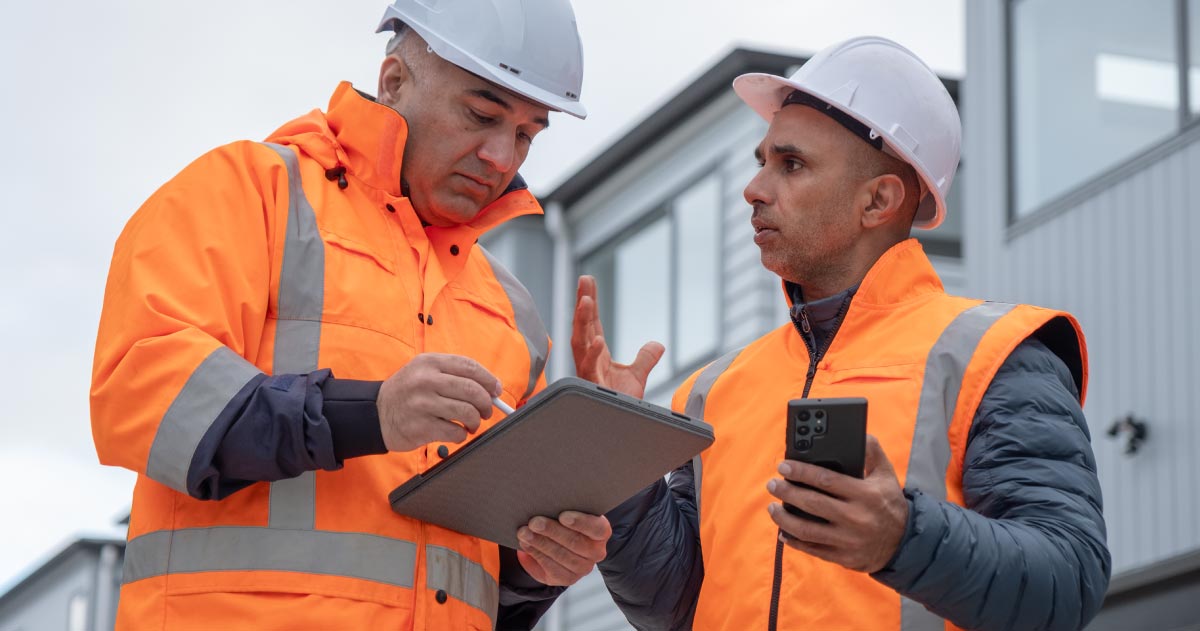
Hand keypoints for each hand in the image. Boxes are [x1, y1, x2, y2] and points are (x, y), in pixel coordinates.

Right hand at [377, 353, 501, 451]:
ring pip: (467, 411)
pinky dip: (461, 434)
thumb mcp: (424, 372)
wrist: (375, 413)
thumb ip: (453, 375)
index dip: (488, 380)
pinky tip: (456, 432)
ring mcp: (422, 403)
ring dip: (475, 421)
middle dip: (486, 403)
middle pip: (472, 390)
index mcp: (430, 362)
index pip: (469, 367)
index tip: (496, 390)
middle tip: (486, 411)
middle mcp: (426, 380)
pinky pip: (455, 431)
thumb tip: (489, 388)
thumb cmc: (407, 393)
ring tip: (471, 424)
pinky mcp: (421, 426)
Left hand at [515, 511, 610, 585]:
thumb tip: (544, 504)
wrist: (564, 542)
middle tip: (533, 522)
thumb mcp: (570, 511)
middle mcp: (596, 552)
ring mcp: (583, 568)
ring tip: (524, 533)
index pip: (596, 528)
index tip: (562, 516)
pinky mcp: (567, 578)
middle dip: (552, 531)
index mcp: (601, 531)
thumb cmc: (566, 521)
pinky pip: (551, 569)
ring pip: (561, 556)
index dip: (580, 522)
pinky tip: (525, 545)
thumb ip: (563, 508)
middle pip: (575, 542)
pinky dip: (536, 555)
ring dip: (540, 544)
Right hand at [571, 275, 664, 397]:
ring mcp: (588, 374)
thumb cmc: (621, 406)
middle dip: (582, 303)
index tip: (588, 281)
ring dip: (582, 322)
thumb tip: (657, 344)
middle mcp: (588, 361)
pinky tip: (597, 340)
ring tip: (585, 301)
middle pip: (583, 327)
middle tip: (584, 280)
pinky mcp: (591, 388)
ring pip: (580, 344)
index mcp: (596, 355)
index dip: (590, 302)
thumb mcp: (637, 377)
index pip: (592, 323)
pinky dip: (592, 354)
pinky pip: (589, 369)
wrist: (620, 431)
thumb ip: (645, 358)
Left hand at [765, 435, 908, 572]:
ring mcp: (849, 541)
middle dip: (787, 492)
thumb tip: (857, 432)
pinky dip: (794, 541)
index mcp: (866, 495)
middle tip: (772, 484)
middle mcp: (857, 518)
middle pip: (812, 504)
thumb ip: (872, 451)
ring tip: (772, 507)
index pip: (826, 480)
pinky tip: (783, 532)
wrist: (904, 542)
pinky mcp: (844, 558)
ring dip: (784, 519)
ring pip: (807, 530)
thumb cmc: (888, 503)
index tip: (783, 466)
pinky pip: (813, 550)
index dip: (801, 472)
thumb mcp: (886, 475)